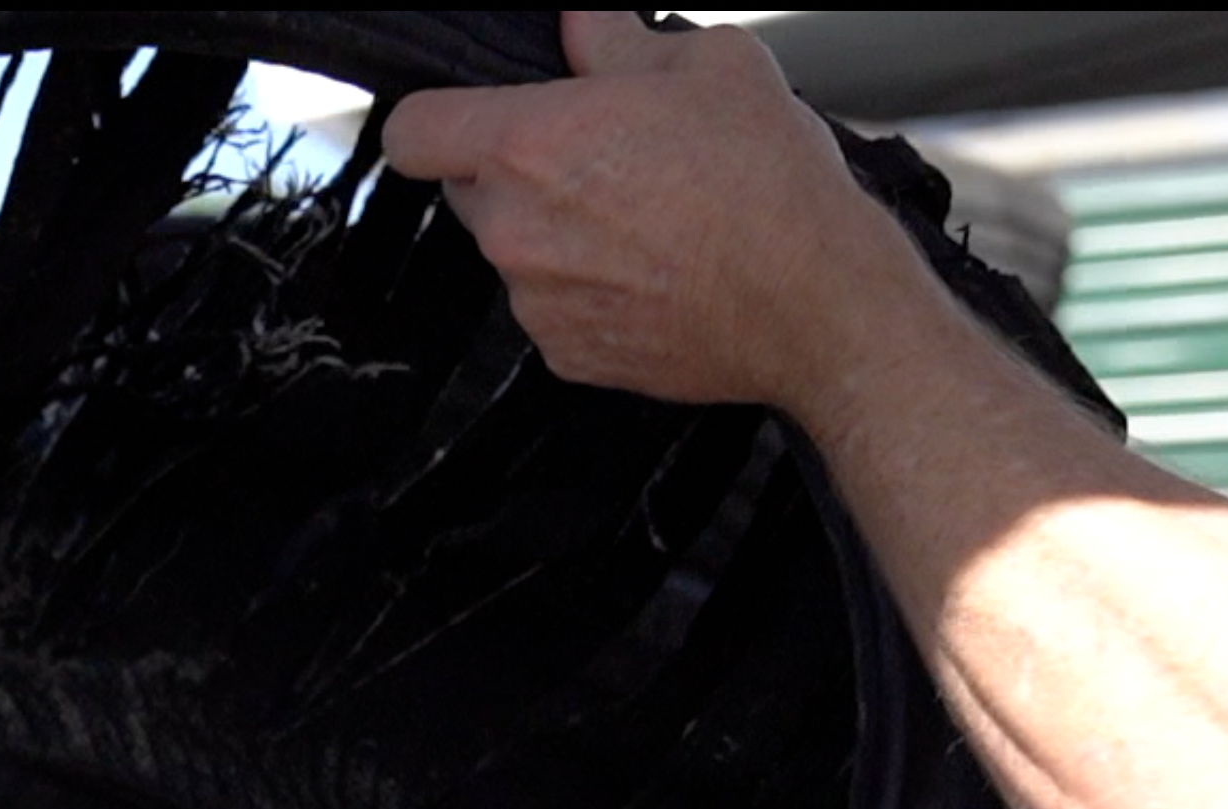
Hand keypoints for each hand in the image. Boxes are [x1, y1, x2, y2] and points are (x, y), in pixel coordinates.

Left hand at [378, 12, 939, 414]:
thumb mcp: (705, 64)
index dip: (434, 119)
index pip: (412, 133)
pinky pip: (552, 310)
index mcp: (529, 145)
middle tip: (600, 161)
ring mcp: (536, 301)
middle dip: (514, 172)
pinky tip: (652, 271)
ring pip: (515, 253)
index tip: (462, 119)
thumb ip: (615, 38)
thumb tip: (581, 21)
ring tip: (644, 219)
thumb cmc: (766, 183)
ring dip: (556, 234)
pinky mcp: (566, 355)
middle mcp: (514, 229)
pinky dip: (587, 292)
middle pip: (468, 191)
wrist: (814, 301)